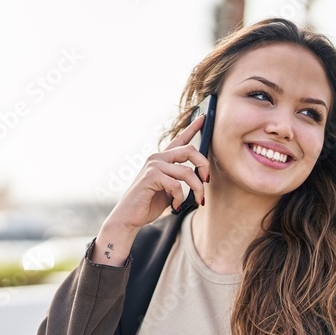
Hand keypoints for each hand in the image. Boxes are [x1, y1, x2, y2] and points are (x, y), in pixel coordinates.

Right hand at [104, 113, 210, 232]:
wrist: (129, 217)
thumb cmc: (148, 204)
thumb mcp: (169, 190)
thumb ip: (180, 180)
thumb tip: (199, 178)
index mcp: (162, 160)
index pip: (179, 140)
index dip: (192, 128)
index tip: (204, 117)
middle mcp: (157, 158)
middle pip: (189, 150)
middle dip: (204, 165)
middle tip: (207, 180)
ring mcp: (153, 165)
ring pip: (187, 172)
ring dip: (197, 189)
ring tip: (198, 200)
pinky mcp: (151, 176)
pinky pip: (177, 186)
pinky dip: (180, 198)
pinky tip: (176, 206)